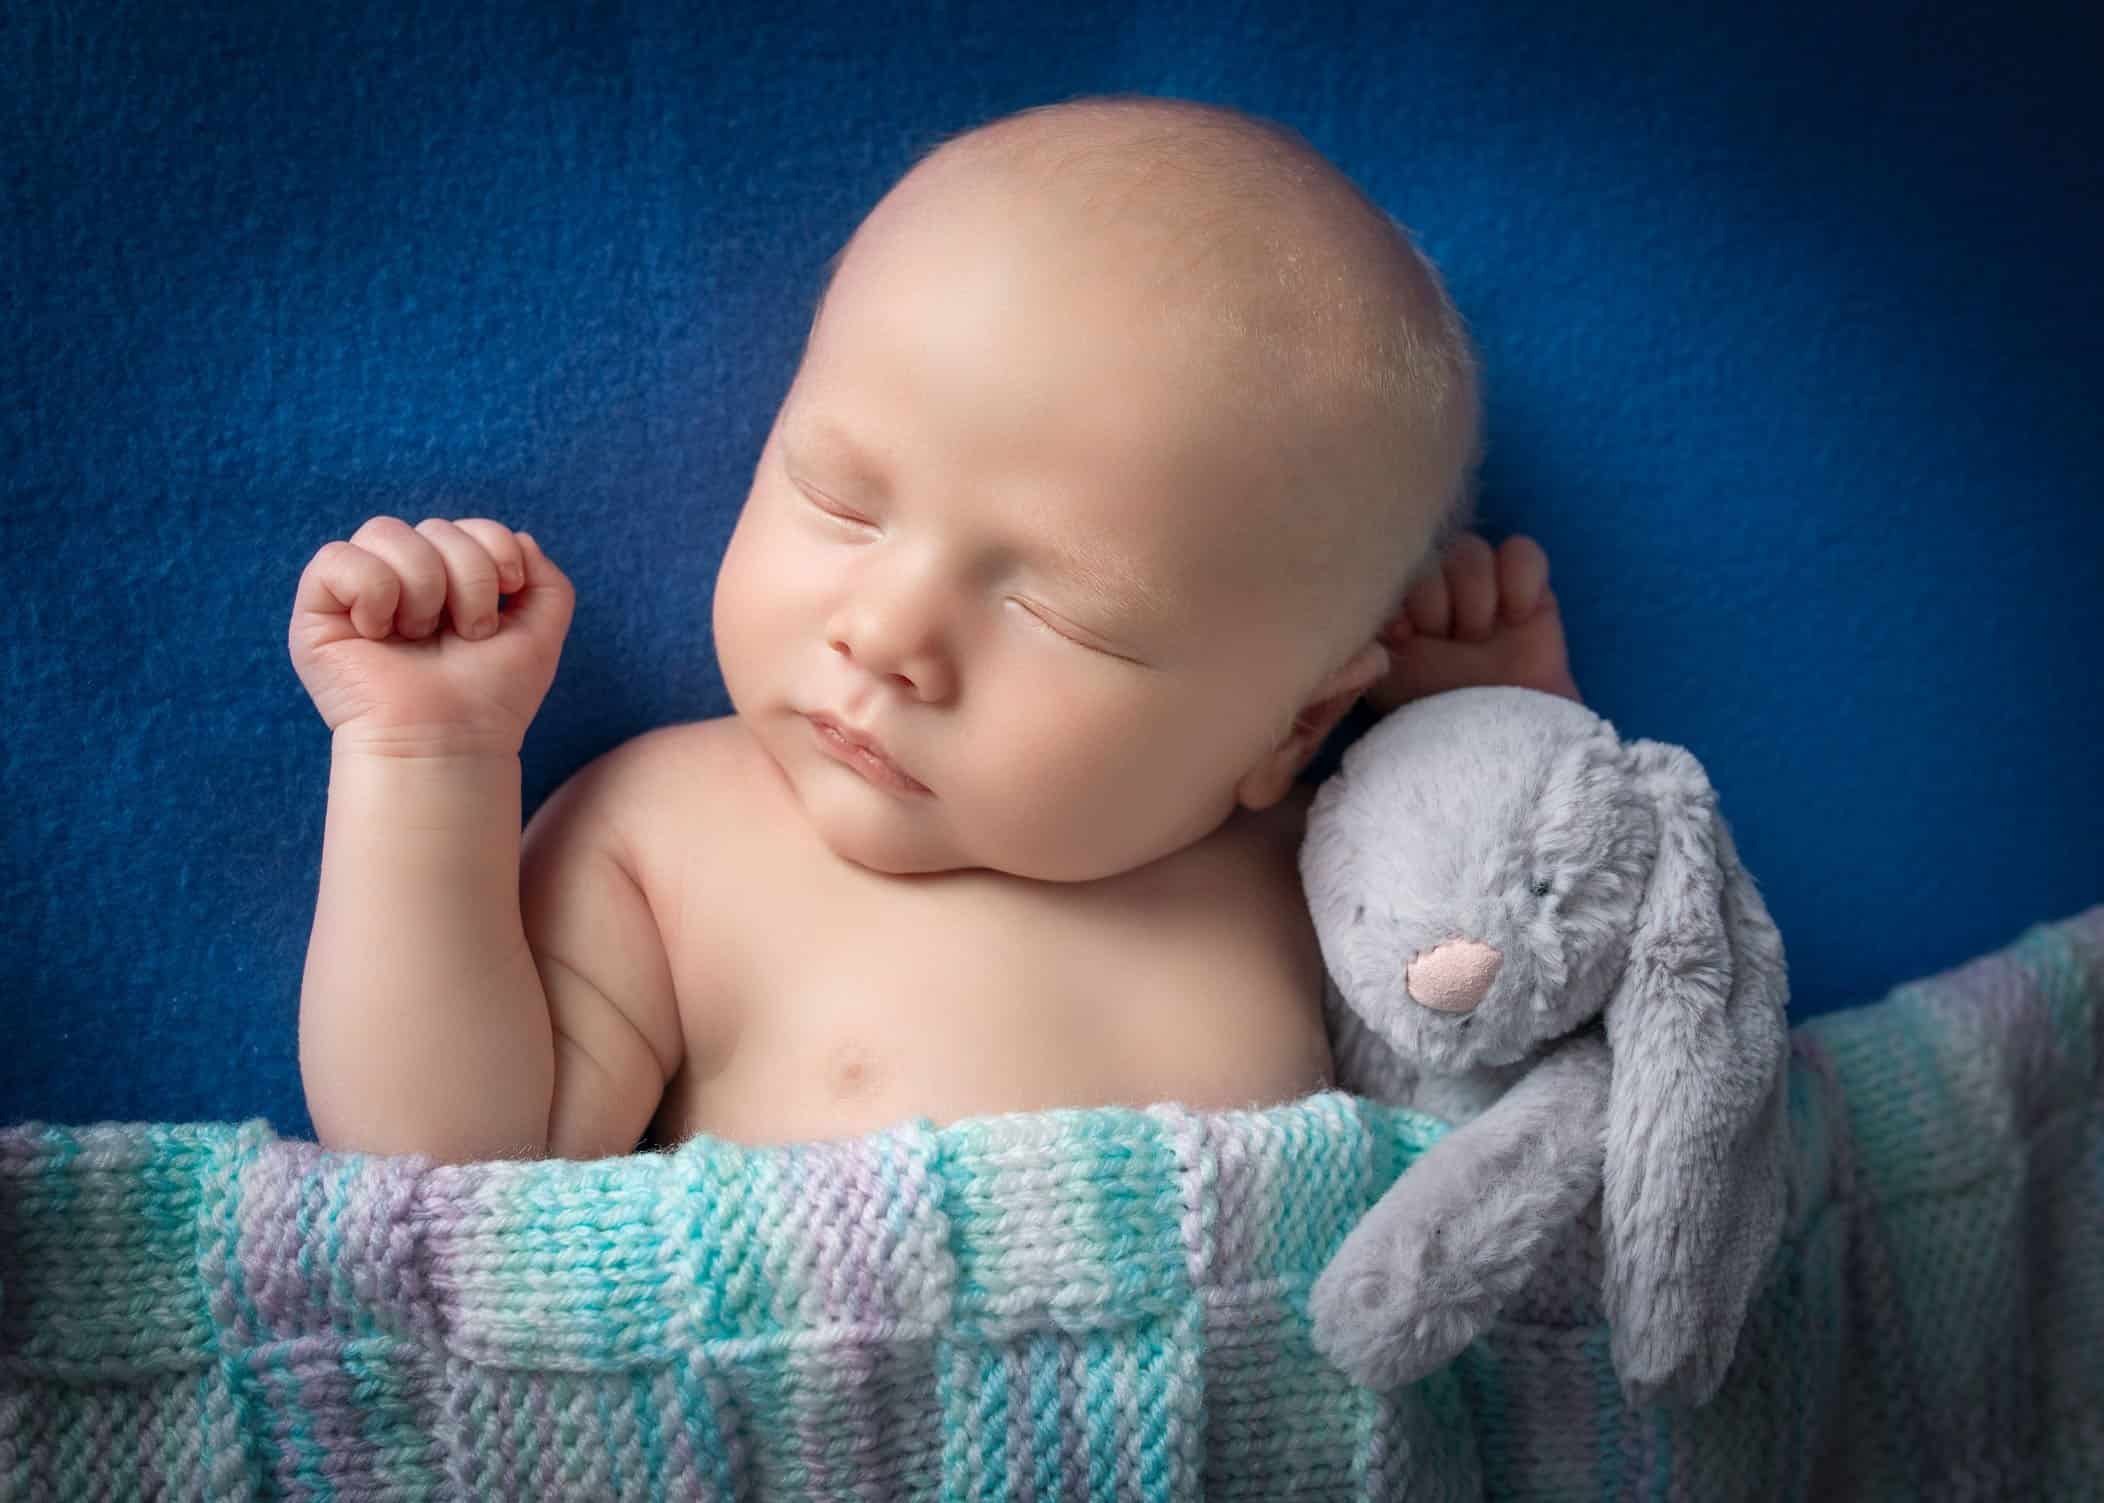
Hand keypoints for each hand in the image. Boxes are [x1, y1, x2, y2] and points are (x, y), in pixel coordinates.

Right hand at [288, 516, 573, 756]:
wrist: (451, 742)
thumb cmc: (492, 697)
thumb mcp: (540, 634)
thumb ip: (547, 580)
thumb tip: (519, 537)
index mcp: (449, 580)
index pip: (469, 526)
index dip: (495, 548)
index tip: (508, 594)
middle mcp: (402, 579)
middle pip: (434, 526)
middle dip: (468, 579)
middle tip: (466, 634)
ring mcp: (357, 591)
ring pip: (384, 531)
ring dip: (423, 587)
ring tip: (421, 635)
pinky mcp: (316, 609)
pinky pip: (335, 557)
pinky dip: (371, 591)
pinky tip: (378, 633)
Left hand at [1367, 534, 1579, 715]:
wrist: (1501, 740)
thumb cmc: (1434, 711)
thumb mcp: (1388, 674)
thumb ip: (1373, 629)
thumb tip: (1383, 594)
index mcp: (1398, 611)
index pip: (1391, 565)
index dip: (1400, 593)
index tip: (1404, 633)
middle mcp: (1438, 595)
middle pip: (1431, 552)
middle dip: (1434, 597)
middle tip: (1446, 639)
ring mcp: (1485, 591)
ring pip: (1471, 549)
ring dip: (1472, 591)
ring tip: (1477, 636)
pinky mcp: (1530, 591)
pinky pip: (1523, 550)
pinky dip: (1520, 577)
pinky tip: (1518, 616)